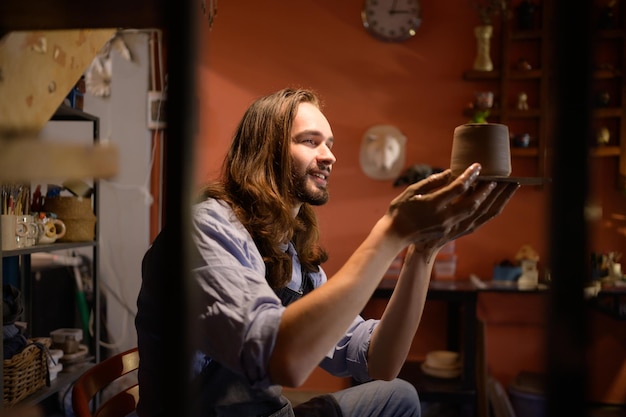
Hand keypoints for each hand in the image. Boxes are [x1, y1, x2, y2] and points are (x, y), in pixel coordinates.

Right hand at [385, 163, 518, 251]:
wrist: (395, 235)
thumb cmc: (400, 210)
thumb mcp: (412, 191)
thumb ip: (433, 181)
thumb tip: (451, 172)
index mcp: (432, 204)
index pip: (457, 188)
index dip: (469, 176)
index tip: (477, 166)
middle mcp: (443, 217)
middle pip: (472, 203)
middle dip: (486, 189)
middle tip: (497, 177)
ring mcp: (448, 226)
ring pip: (475, 213)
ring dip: (490, 200)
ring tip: (500, 189)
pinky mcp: (450, 232)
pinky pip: (473, 220)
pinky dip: (484, 210)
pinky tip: (490, 202)